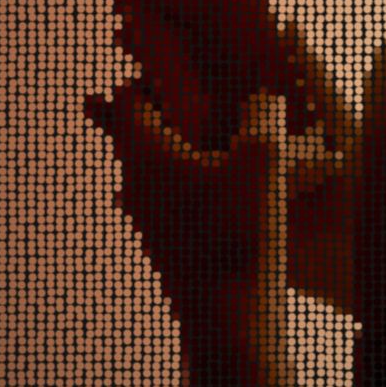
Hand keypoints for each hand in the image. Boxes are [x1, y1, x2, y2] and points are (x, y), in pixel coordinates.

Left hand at [91, 81, 294, 309]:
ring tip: (176, 142)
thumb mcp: (262, 160)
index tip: (150, 66)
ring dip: (158, 153)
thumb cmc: (236, 233)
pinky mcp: (166, 248)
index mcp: (146, 153)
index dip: (141, 78)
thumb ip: (261, 116)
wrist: (226, 320)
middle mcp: (136, 185)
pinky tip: (203, 194)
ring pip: (144, 174)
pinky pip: (163, 205)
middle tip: (123, 98)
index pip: (126, 101)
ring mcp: (147, 221)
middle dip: (132, 115)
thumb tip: (262, 97)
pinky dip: (175, 188)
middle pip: (126, 138)